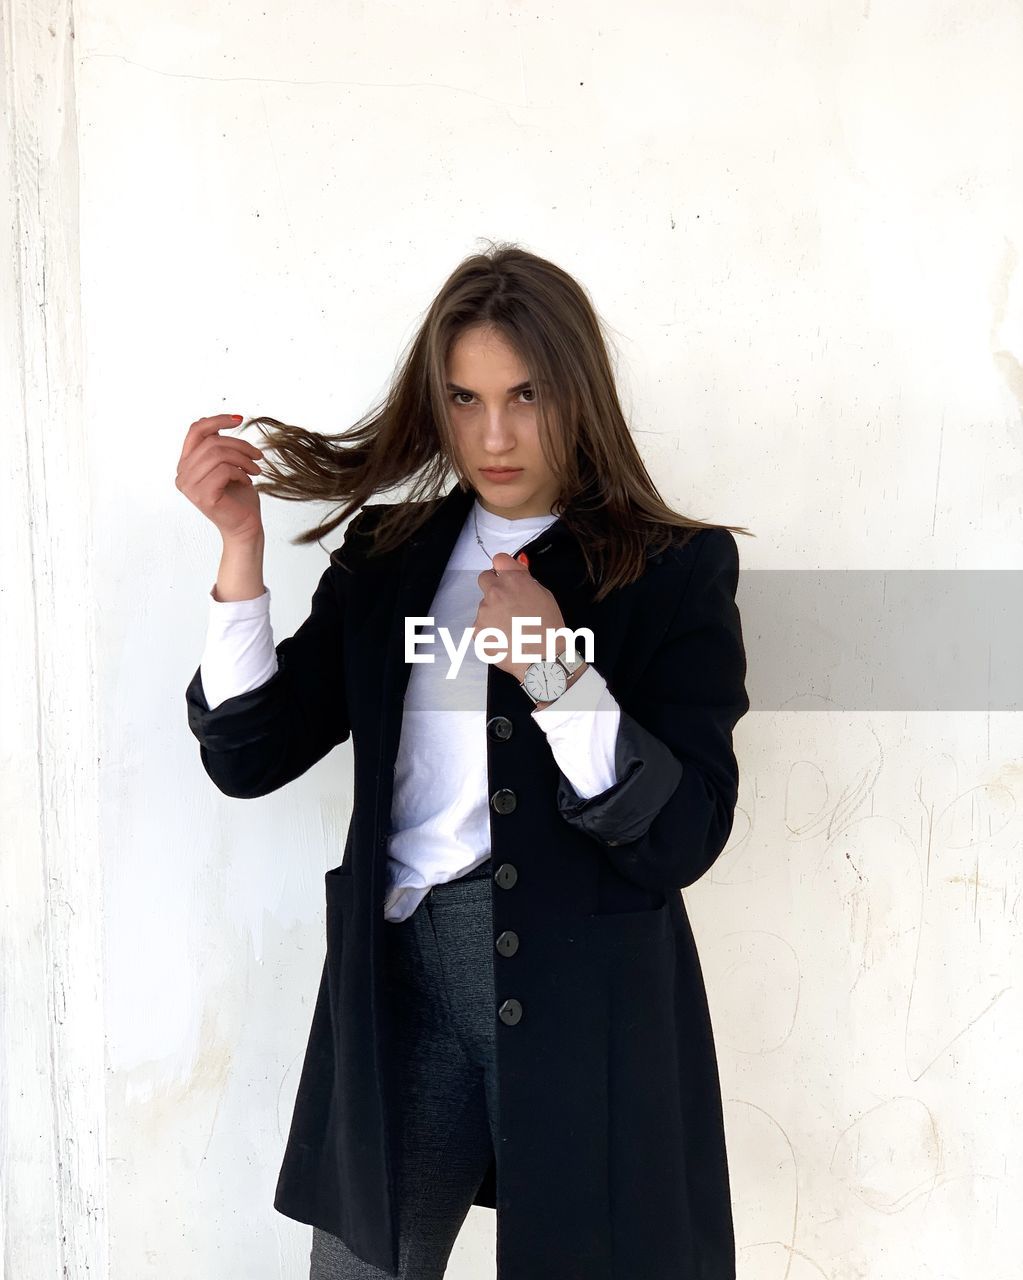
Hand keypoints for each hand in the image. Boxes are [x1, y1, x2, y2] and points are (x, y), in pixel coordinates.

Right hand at [175, 414, 265, 543]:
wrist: (245, 526)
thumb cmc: (239, 495)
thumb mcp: (227, 464)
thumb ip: (216, 446)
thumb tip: (214, 420)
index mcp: (186, 464)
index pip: (195, 431)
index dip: (217, 420)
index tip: (239, 419)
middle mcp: (182, 474)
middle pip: (211, 443)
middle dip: (240, 445)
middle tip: (258, 456)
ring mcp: (190, 486)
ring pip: (218, 455)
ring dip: (243, 459)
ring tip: (256, 469)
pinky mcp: (202, 496)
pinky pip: (224, 471)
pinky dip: (241, 473)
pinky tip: (247, 482)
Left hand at [472, 552, 568, 681]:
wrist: (542, 659)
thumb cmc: (549, 629)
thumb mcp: (545, 595)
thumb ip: (526, 579)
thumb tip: (516, 564)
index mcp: (513, 580)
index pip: (499, 560)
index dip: (503, 569)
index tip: (507, 576)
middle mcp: (495, 592)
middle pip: (485, 579)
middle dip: (494, 587)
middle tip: (508, 604)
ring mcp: (483, 612)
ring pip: (484, 606)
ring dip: (493, 612)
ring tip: (512, 628)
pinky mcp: (477, 630)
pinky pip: (481, 625)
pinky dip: (490, 630)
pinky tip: (505, 639)